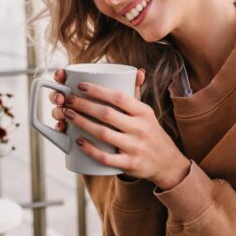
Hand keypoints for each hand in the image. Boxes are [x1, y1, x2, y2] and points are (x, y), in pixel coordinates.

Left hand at [54, 71, 189, 189]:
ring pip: (103, 134)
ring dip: (82, 123)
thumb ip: (136, 94)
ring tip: (68, 115)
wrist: (167, 163)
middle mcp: (140, 128)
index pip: (119, 97)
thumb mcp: (147, 113)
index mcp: (143, 112)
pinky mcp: (129, 164)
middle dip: (83, 105)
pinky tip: (77, 140)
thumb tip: (136, 71)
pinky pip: (105, 157)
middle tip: (67, 100)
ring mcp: (135, 147)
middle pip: (107, 114)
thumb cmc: (150, 133)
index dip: (98, 91)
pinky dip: (90, 149)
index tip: (80, 86)